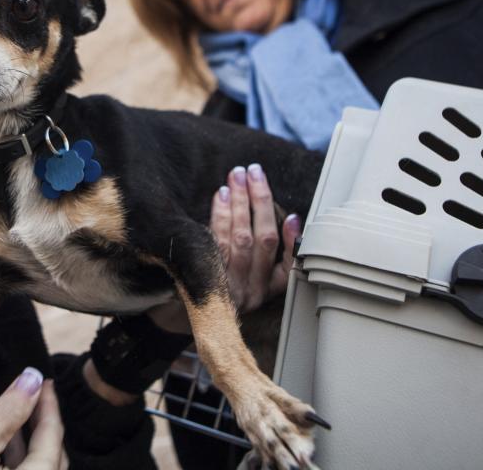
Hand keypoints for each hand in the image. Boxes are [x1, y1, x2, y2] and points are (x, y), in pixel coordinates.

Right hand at [0, 367, 62, 469]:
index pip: (53, 437)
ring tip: (21, 412)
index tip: (45, 380)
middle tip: (38, 393)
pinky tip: (6, 445)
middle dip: (43, 422)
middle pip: (51, 454)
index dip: (49, 404)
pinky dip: (19, 459)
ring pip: (37, 467)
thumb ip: (7, 414)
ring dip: (29, 441)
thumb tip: (32, 378)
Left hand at [211, 164, 301, 312]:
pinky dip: (220, 216)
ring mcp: (228, 286)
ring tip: (237, 177)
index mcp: (269, 289)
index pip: (287, 264)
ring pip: (240, 238)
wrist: (189, 309)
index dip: (292, 240)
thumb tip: (291, 219)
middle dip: (260, 202)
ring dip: (239, 203)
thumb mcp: (255, 278)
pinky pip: (215, 242)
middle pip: (263, 241)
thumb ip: (273, 254)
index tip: (292, 216)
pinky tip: (222, 196)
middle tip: (255, 172)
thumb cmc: (228, 285)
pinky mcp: (206, 277)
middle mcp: (252, 290)